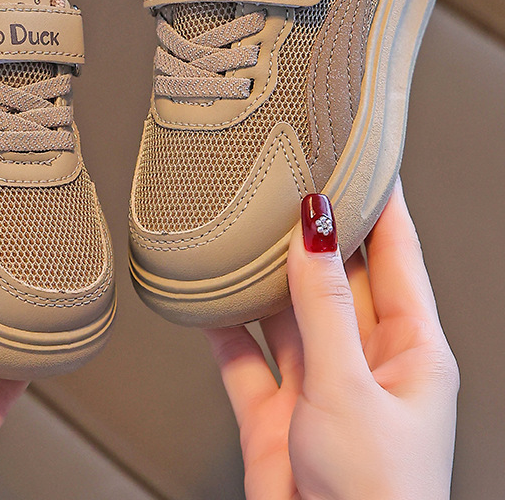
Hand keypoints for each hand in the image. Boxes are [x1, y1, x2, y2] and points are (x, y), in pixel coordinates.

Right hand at [206, 179, 458, 498]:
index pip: (398, 254)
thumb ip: (323, 305)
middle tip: (287, 179)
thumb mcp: (349, 388)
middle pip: (338, 276)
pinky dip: (224, 329)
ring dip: (264, 276)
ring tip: (242, 228)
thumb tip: (314, 232)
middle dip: (314, 230)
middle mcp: (366, 361)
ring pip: (288, 311)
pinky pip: (245, 356)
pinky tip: (207, 300)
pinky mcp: (277, 412)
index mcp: (412, 351)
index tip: (362, 154)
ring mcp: (319, 385)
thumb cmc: (377, 499)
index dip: (381, 201)